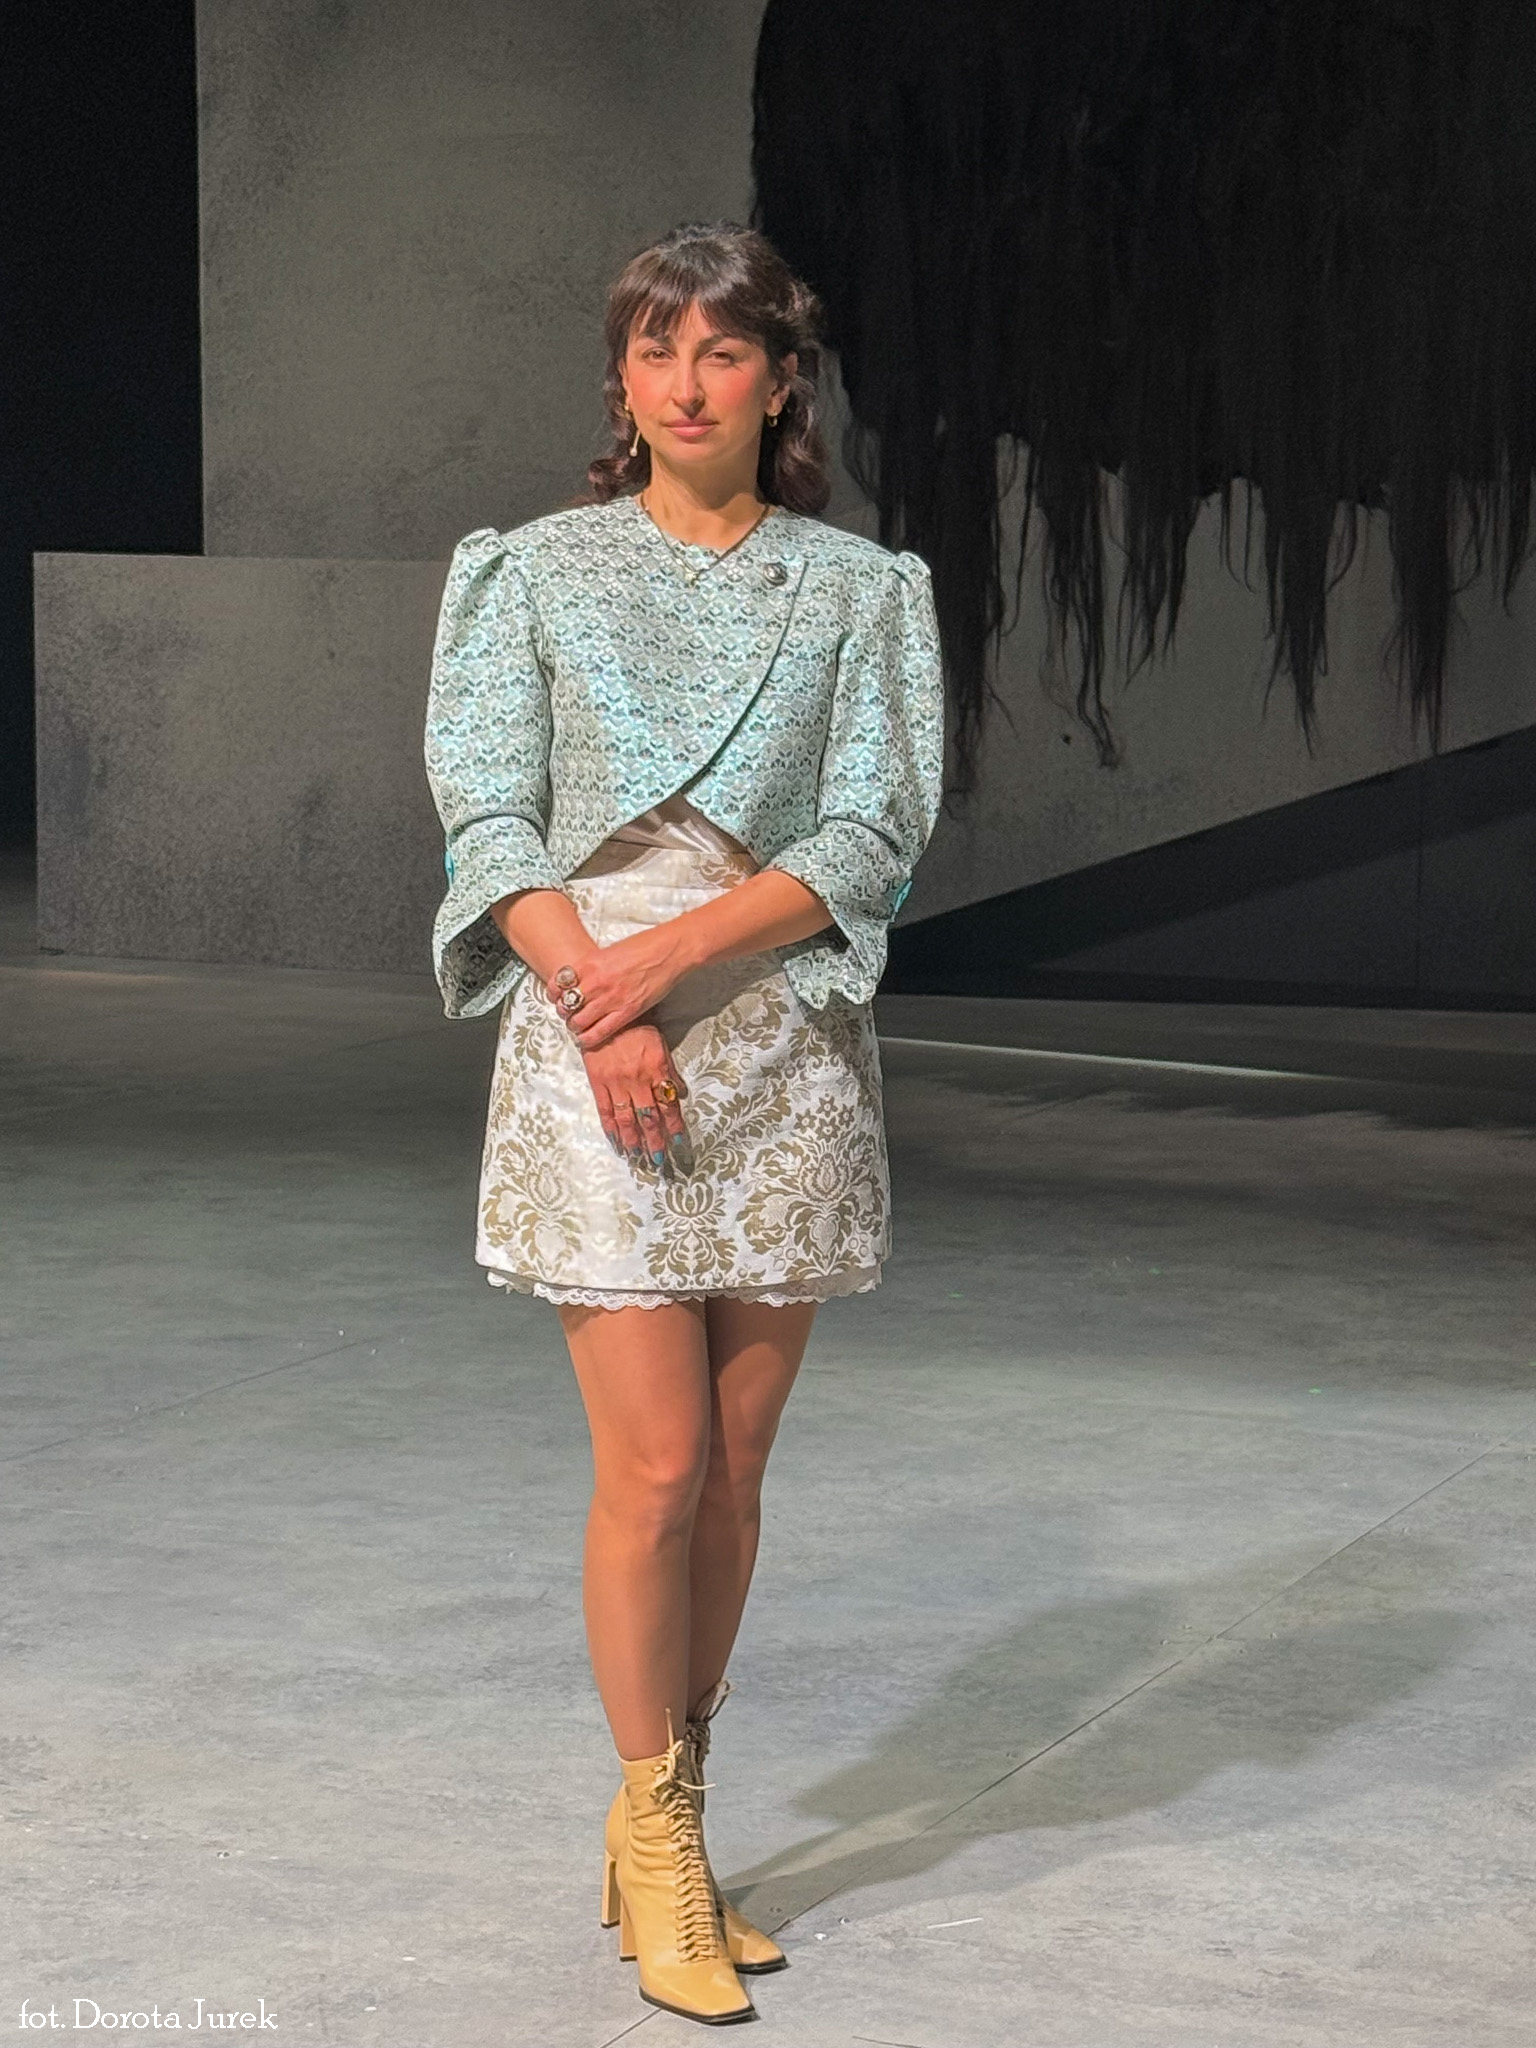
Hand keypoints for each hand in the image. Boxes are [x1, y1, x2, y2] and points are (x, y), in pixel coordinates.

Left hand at [551, 926, 689, 1053]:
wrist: (668, 952)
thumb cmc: (643, 947)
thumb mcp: (608, 951)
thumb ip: (592, 967)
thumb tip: (581, 981)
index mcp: (590, 963)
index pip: (558, 983)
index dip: (553, 993)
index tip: (556, 997)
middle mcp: (596, 982)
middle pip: (566, 1005)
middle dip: (564, 1012)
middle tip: (569, 1014)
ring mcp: (611, 999)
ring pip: (578, 1021)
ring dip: (575, 1026)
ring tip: (578, 1026)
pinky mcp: (626, 1012)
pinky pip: (599, 1032)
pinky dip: (588, 1038)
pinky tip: (587, 1038)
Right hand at [582, 1021, 695, 1176]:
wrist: (605, 1015)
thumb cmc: (637, 1028)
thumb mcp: (660, 1045)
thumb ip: (670, 1071)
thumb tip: (680, 1093)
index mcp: (656, 1070)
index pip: (669, 1105)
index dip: (674, 1126)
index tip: (678, 1143)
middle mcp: (638, 1080)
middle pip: (649, 1118)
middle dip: (655, 1141)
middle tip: (659, 1161)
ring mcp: (616, 1083)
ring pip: (627, 1119)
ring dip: (634, 1141)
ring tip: (638, 1158)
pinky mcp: (598, 1082)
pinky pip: (605, 1110)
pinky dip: (611, 1129)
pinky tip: (617, 1143)